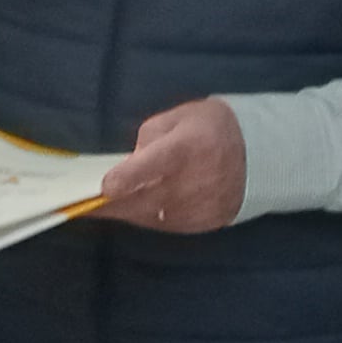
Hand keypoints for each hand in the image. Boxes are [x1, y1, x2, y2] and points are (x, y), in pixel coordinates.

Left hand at [91, 98, 243, 235]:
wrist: (258, 155)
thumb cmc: (210, 128)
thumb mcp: (179, 117)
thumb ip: (150, 137)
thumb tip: (129, 162)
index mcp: (187, 147)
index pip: (154, 165)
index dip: (128, 178)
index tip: (105, 188)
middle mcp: (195, 181)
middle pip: (146, 199)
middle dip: (112, 204)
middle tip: (83, 205)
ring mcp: (200, 206)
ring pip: (152, 216)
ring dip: (126, 212)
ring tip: (102, 207)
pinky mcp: (203, 223)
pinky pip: (166, 225)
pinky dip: (146, 217)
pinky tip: (133, 209)